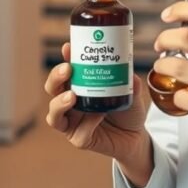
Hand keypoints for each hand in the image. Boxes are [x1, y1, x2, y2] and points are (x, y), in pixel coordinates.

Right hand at [44, 42, 153, 186]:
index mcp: (79, 86)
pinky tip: (98, 117)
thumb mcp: (131, 91)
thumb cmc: (128, 110)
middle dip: (55, 78)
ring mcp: (73, 122)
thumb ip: (130, 81)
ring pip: (53, 115)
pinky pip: (78, 134)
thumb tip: (129, 71)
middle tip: (67, 69)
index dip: (65, 59)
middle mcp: (71, 103)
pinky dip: (87, 125)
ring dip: (59, 104)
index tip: (68, 48)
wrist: (135, 136)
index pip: (66, 71)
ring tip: (71, 96)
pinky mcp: (80, 139)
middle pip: (52, 89)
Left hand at [153, 0, 187, 178]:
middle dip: (164, 39)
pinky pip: (182, 96)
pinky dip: (178, 93)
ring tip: (164, 65)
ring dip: (163, 65)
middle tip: (161, 43)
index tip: (169, 15)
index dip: (181, 9)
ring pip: (177, 67)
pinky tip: (184, 92)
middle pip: (184, 37)